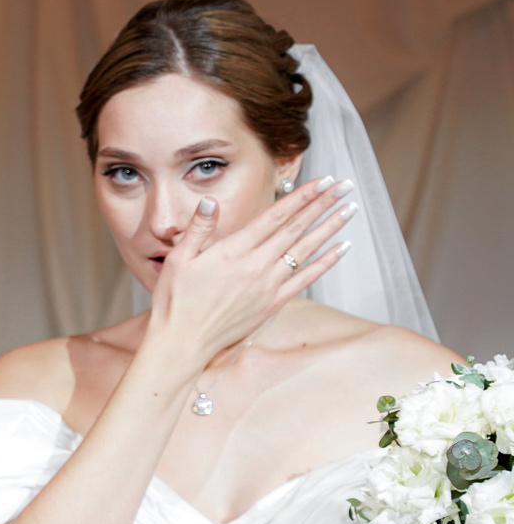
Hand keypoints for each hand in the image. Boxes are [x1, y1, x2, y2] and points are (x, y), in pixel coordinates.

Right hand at [147, 175, 355, 369]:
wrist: (183, 341)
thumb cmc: (175, 300)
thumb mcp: (177, 259)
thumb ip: (198, 228)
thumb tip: (209, 201)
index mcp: (232, 250)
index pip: (275, 216)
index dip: (301, 196)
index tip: (322, 181)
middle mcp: (256, 265)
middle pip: (296, 228)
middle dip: (322, 204)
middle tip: (343, 186)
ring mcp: (268, 285)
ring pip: (306, 250)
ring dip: (329, 228)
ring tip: (348, 209)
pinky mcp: (272, 303)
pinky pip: (306, 279)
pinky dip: (326, 263)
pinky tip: (341, 248)